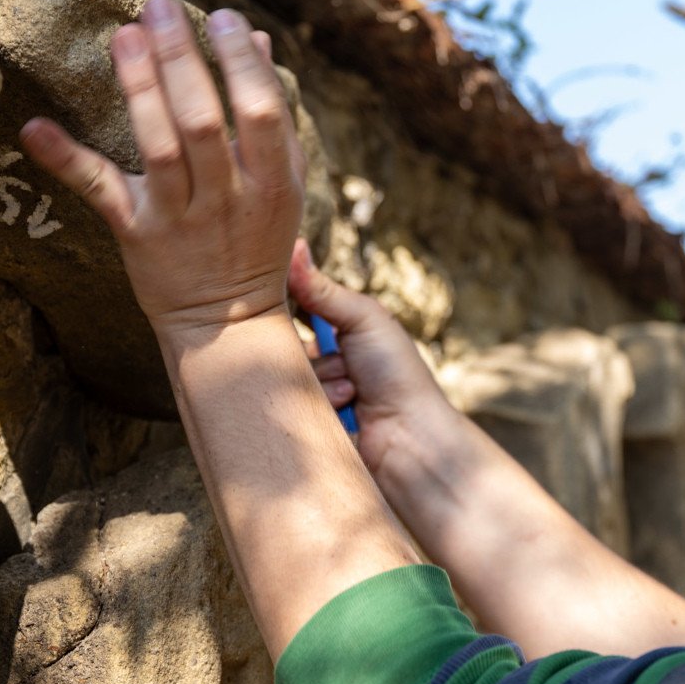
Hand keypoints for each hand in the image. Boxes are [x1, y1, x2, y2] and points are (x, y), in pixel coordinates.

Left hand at [21, 0, 304, 337]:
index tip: (225, 18)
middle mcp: (228, 197)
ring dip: (140, 89)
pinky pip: (101, 192)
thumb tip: (257, 38)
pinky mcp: (138, 234)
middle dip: (183, 61)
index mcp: (272, 183)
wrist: (227, 320)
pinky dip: (66, 160)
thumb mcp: (280, 182)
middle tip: (160, 9)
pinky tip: (37, 129)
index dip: (244, 64)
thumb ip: (271, 116)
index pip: (263, 113)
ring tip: (125, 36)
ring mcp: (182, 216)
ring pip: (160, 147)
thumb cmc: (256, 239)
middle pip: (205, 121)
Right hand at [288, 238, 460, 472]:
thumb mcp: (364, 320)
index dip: (284, 305)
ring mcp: (312, 394)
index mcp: (335, 333)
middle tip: (345, 360)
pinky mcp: (304, 423)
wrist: (411, 437)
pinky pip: (287, 406)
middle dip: (314, 352)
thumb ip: (323, 289)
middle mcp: (320, 362)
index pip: (292, 310)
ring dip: (323, 381)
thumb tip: (294, 246)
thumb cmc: (397, 374)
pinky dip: (318, 404)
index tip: (274, 298)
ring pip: (286, 376)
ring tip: (354, 392)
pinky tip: (346, 412)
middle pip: (283, 344)